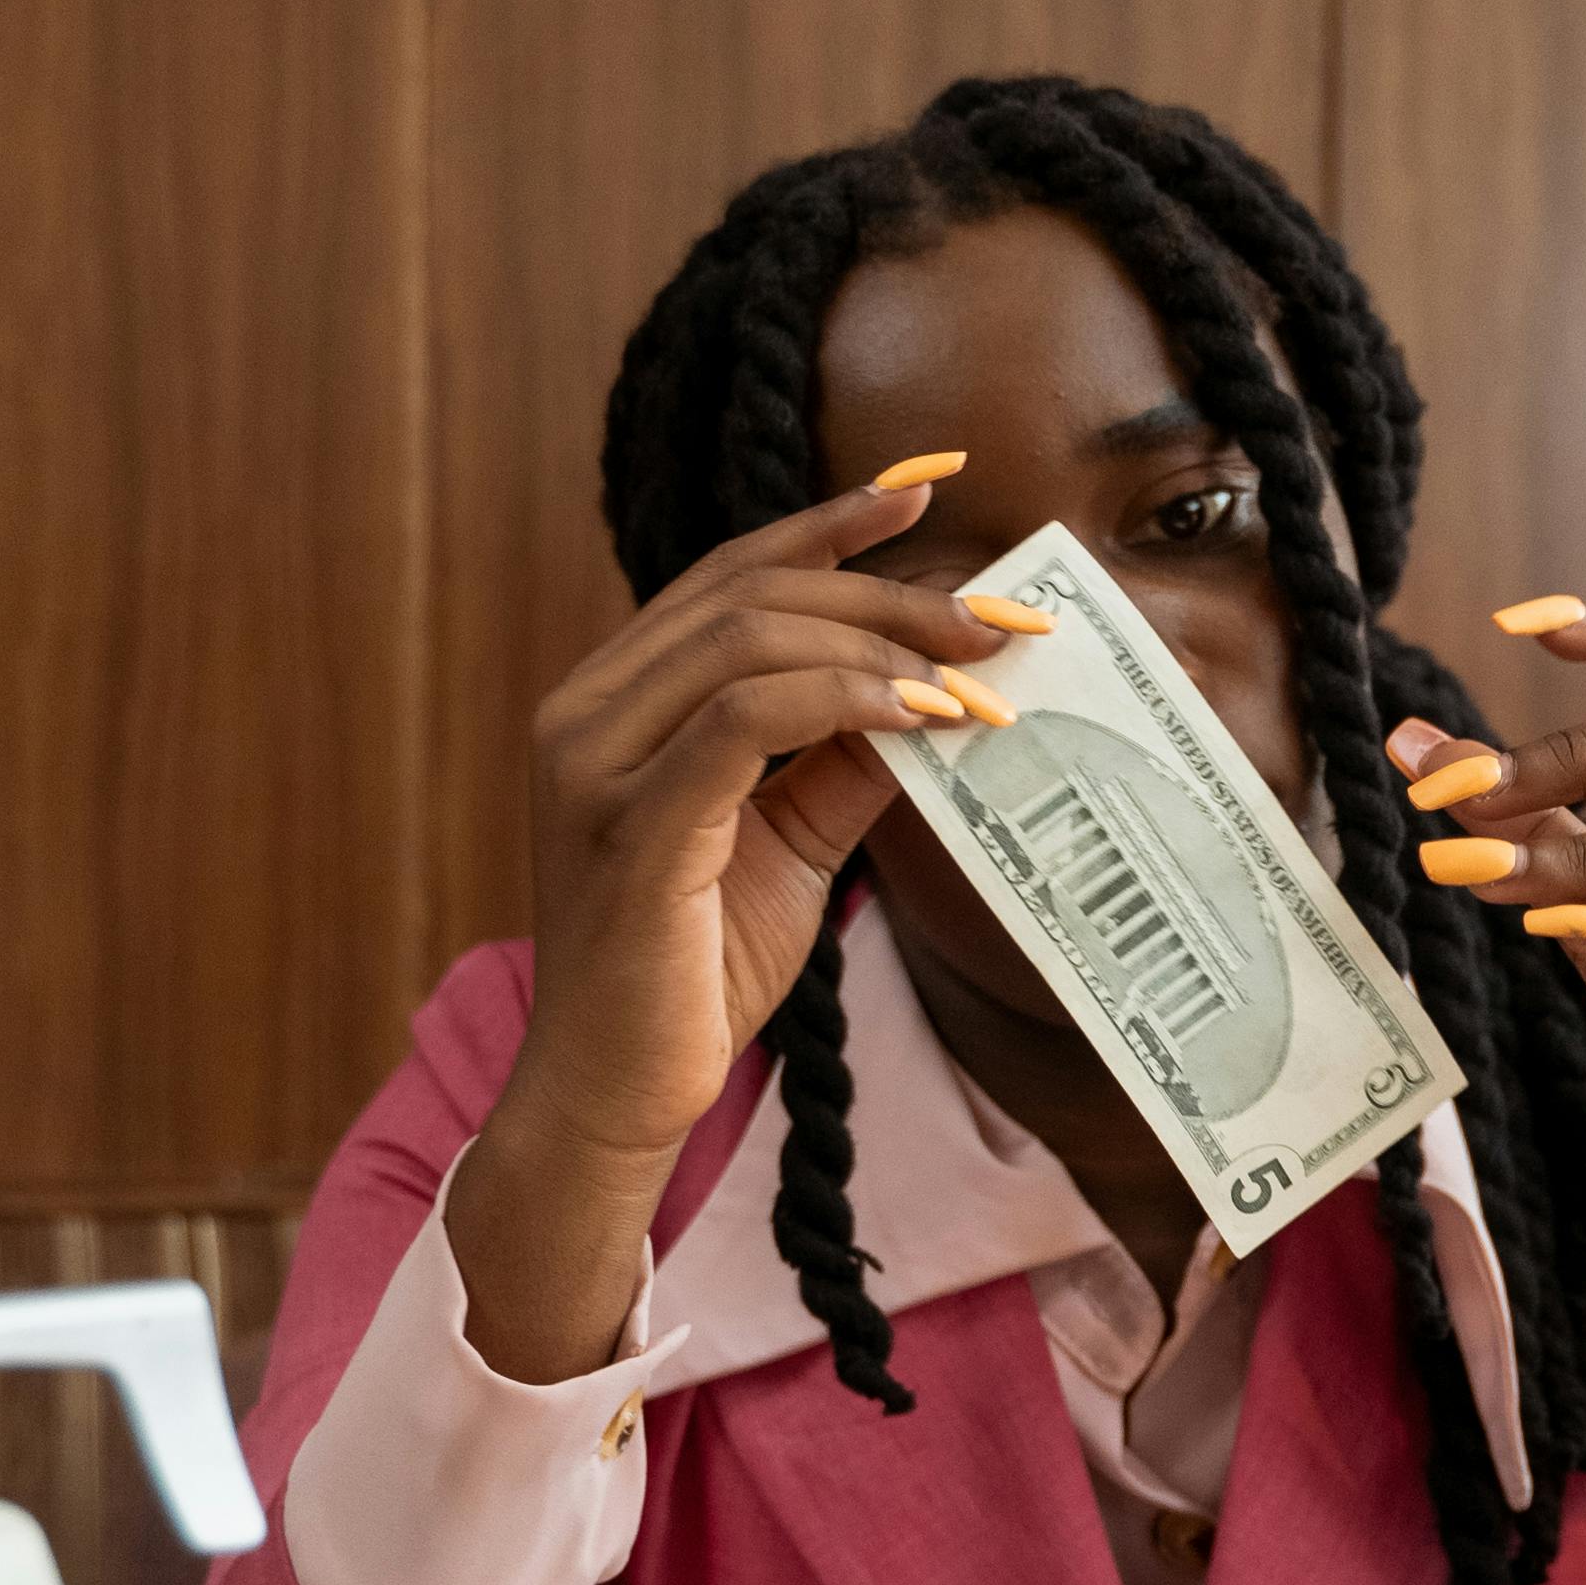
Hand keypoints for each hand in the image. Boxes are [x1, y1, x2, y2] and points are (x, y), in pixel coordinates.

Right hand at [449, 472, 1001, 1379]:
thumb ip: (842, 761)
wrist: (615, 1098)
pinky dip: (844, 699)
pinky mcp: (630, 831)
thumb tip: (938, 693)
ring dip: (883, 649)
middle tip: (1000, 625)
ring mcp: (593, 767)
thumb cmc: (692, 974)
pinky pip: (745, 720)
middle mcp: (585, 713)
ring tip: (977, 685)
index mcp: (613, 701)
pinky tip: (920, 716)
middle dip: (892, 597)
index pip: (727, 575)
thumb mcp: (787, 845)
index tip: (930, 487)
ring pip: (749, 641)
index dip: (829, 523)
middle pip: (752, 595)